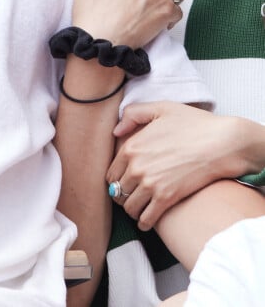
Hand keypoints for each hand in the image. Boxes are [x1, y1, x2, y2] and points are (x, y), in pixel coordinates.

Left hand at [107, 102, 244, 229]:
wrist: (220, 143)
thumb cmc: (193, 124)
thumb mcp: (160, 109)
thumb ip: (134, 114)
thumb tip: (116, 131)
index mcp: (131, 146)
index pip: (111, 172)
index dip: (116, 179)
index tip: (123, 182)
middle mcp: (136, 167)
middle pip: (117, 191)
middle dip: (122, 195)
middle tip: (131, 197)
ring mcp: (151, 184)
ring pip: (129, 207)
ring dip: (132, 210)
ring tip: (139, 208)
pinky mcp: (167, 198)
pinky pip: (146, 219)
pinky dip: (144, 222)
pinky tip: (148, 220)